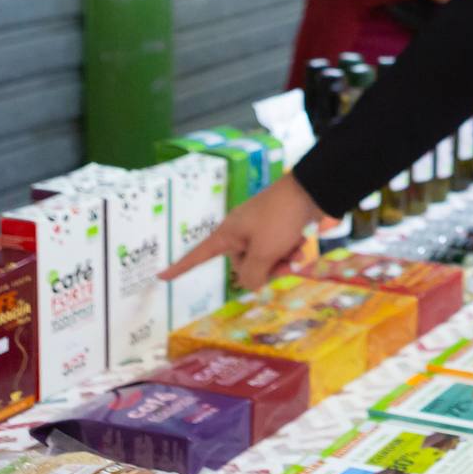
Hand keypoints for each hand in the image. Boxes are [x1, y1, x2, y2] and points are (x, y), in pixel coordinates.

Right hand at [159, 173, 329, 294]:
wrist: (312, 191)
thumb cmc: (280, 219)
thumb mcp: (263, 252)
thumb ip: (251, 275)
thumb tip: (251, 283)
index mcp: (227, 234)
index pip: (198, 255)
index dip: (180, 267)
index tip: (160, 277)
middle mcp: (240, 233)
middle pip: (244, 266)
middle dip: (267, 267)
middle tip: (284, 258)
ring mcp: (260, 230)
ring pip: (267, 261)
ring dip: (284, 259)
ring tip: (297, 248)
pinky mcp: (278, 229)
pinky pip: (280, 250)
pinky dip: (292, 250)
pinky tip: (304, 243)